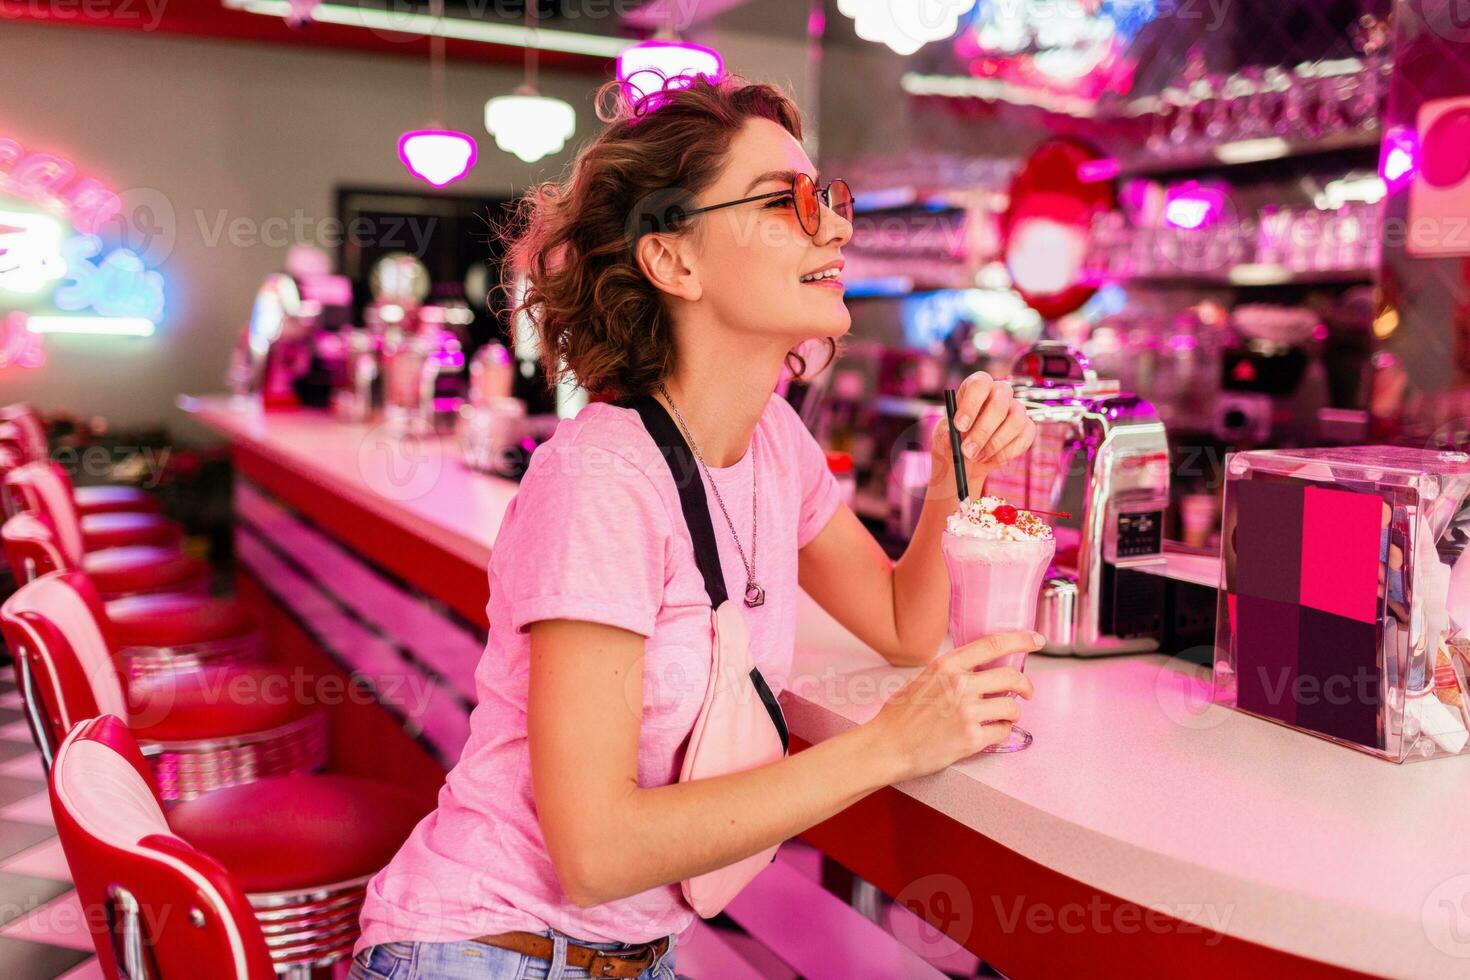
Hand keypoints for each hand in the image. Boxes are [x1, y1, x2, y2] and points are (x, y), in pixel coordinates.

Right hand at [867, 630, 1040, 782]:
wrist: (888, 745)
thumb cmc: (901, 714)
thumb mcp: (924, 678)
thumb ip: (952, 672)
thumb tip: (980, 671)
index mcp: (947, 666)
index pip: (993, 645)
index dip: (1020, 640)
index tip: (1036, 640)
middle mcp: (960, 685)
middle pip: (1011, 677)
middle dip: (1026, 685)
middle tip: (1026, 691)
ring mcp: (967, 712)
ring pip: (1012, 706)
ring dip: (1013, 712)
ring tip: (1003, 716)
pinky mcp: (971, 739)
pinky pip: (1003, 731)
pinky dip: (1003, 731)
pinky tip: (992, 731)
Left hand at [929, 371, 1036, 489]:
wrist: (966, 458)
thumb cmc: (953, 439)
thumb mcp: (942, 437)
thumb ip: (945, 435)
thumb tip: (950, 435)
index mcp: (977, 387)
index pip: (980, 384)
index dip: (971, 404)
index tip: (959, 426)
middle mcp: (1000, 393)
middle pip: (1000, 403)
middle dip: (983, 430)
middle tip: (967, 451)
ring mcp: (1016, 409)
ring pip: (1015, 421)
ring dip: (994, 444)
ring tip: (976, 458)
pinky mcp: (1027, 428)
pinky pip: (1024, 438)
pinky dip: (1007, 452)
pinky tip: (990, 460)